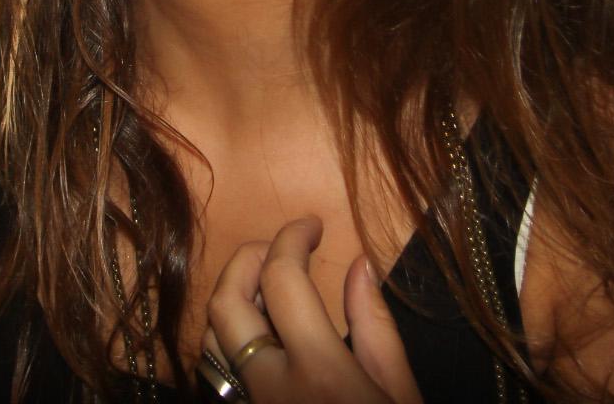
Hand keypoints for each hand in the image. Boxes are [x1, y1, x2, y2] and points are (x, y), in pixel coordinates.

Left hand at [202, 216, 422, 403]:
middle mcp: (271, 387)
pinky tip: (266, 332)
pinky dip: (234, 338)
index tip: (313, 226)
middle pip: (225, 301)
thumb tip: (358, 265)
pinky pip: (221, 371)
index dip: (292, 237)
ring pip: (211, 338)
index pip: (282, 278)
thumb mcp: (402, 395)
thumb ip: (376, 327)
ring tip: (273, 287)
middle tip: (282, 247)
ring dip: (234, 298)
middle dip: (246, 258)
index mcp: (320, 370)